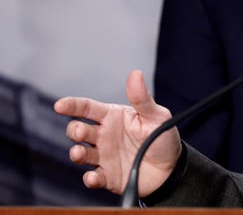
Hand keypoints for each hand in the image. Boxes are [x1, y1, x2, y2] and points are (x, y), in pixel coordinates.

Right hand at [53, 70, 180, 196]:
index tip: (59, 105)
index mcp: (113, 117)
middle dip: (74, 130)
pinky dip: (90, 179)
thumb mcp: (156, 116)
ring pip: (80, 154)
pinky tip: (93, 177)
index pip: (87, 108)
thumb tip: (135, 74)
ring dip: (76, 154)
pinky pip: (93, 178)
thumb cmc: (162, 137)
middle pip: (77, 130)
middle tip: (81, 132)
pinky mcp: (107, 176)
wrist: (172, 168)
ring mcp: (103, 156)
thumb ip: (142, 98)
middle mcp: (103, 135)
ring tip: (79, 153)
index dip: (72, 105)